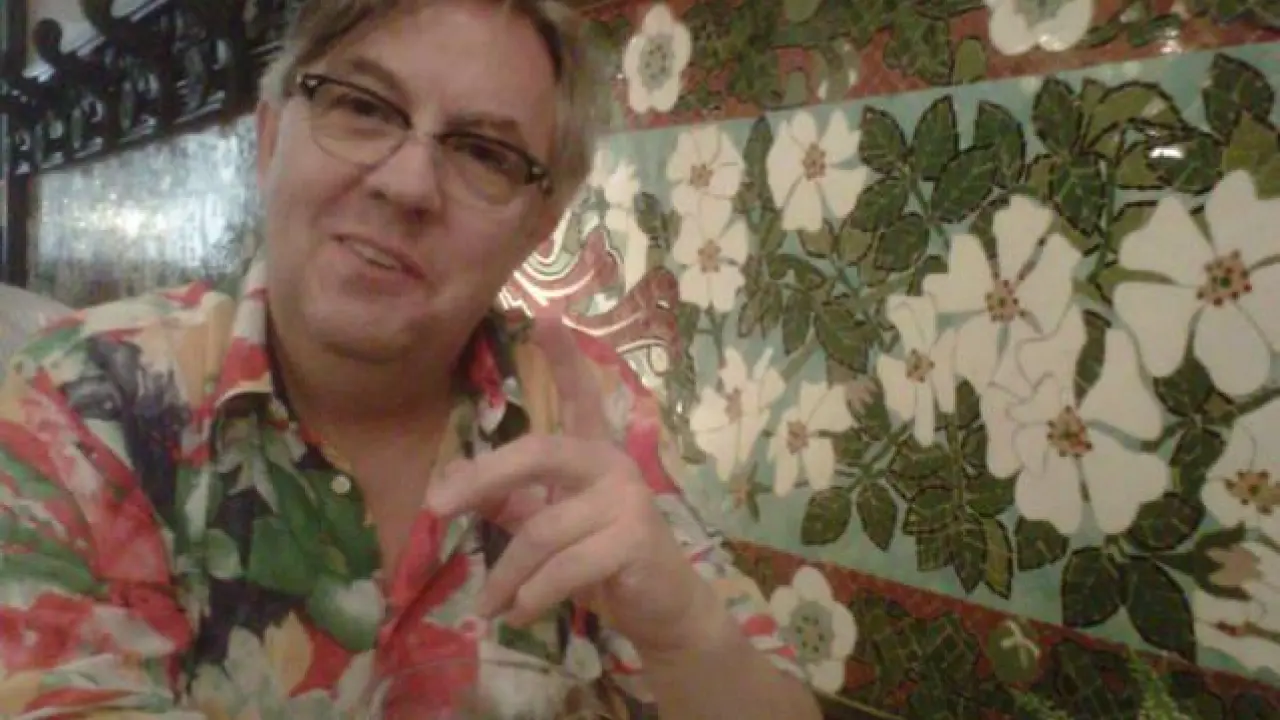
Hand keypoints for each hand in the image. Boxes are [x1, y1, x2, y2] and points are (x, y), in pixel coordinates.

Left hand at [425, 322, 721, 654]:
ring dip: (505, 577)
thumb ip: (509, 501)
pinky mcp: (635, 539)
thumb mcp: (549, 525)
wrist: (662, 608)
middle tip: (435, 508)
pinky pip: (565, 567)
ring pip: (540, 530)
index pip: (580, 395)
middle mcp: (612, 464)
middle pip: (538, 453)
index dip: (564, 357)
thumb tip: (448, 484)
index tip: (544, 316)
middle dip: (483, 478)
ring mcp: (627, 499)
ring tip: (487, 609)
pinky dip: (533, 595)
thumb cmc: (603, 561)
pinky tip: (520, 614)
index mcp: (593, 452)